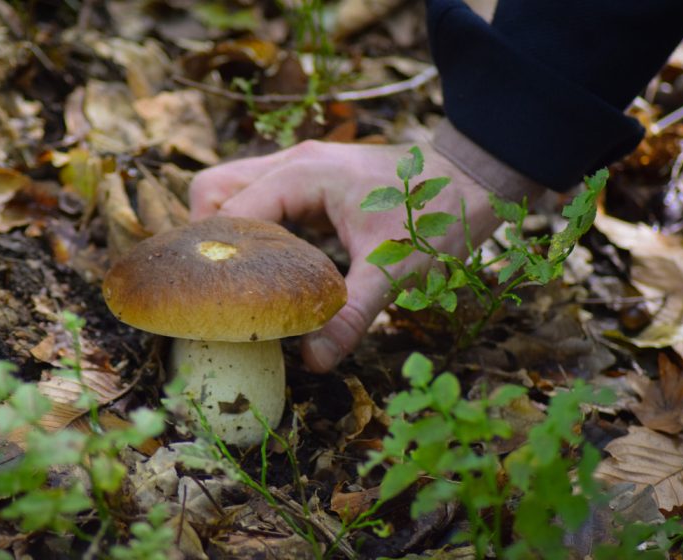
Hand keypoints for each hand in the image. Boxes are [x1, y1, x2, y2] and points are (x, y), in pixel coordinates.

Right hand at [189, 141, 502, 371]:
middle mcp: (293, 163)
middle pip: (213, 189)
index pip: (229, 214)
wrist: (475, 176)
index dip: (217, 259)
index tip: (219, 304)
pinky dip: (253, 229)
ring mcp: (300, 166)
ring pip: (232, 188)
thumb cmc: (439, 215)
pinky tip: (269, 268)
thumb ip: (352, 316)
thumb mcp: (396, 270)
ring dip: (229, 231)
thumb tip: (313, 362)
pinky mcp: (310, 179)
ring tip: (243, 281)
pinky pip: (260, 198)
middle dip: (208, 236)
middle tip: (226, 288)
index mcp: (304, 175)